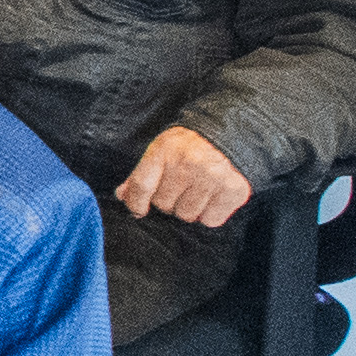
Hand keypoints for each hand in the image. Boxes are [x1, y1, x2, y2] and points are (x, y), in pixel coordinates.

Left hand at [110, 126, 256, 231]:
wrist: (234, 134)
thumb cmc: (192, 146)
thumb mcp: (163, 149)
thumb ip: (142, 173)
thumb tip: (122, 196)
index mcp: (167, 149)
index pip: (142, 185)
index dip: (136, 203)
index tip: (138, 210)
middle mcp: (189, 163)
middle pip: (164, 205)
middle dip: (169, 201)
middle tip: (181, 188)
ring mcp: (213, 177)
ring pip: (187, 215)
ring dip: (190, 209)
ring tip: (198, 191)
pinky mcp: (234, 190)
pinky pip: (210, 220)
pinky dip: (210, 214)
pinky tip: (213, 197)